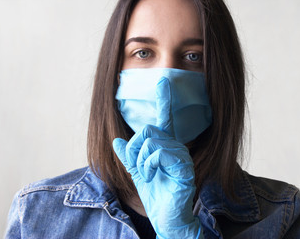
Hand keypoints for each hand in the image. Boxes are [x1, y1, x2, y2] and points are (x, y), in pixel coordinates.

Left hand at [113, 78, 202, 238]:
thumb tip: (116, 140)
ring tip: (148, 175)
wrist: (167, 218)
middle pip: (147, 129)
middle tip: (140, 168)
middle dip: (135, 150)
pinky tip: (153, 176)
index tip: (162, 82)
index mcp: (165, 146)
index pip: (164, 119)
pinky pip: (157, 152)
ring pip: (149, 140)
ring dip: (140, 161)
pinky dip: (147, 165)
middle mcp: (175, 146)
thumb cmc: (155, 195)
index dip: (164, 99)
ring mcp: (181, 154)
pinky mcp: (183, 165)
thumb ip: (128, 157)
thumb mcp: (136, 174)